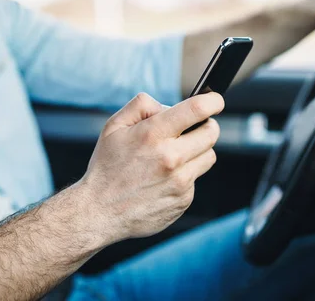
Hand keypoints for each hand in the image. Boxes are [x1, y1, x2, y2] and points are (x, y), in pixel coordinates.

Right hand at [80, 92, 223, 241]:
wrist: (99, 212)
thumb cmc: (106, 168)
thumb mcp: (114, 127)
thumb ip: (141, 106)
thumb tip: (166, 105)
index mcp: (153, 135)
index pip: (197, 110)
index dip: (213, 101)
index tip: (214, 101)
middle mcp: (171, 158)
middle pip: (211, 133)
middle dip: (206, 125)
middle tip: (194, 128)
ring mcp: (180, 181)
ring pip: (208, 156)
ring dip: (197, 151)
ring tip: (174, 156)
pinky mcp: (183, 200)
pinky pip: (196, 179)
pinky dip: (185, 175)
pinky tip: (163, 179)